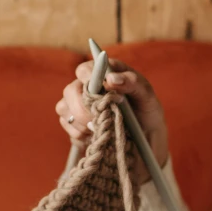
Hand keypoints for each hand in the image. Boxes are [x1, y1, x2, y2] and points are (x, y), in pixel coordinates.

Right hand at [55, 58, 169, 184]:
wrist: (145, 140)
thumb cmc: (146, 112)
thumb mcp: (147, 96)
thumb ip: (132, 82)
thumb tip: (111, 79)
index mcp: (104, 75)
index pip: (85, 70)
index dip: (88, 78)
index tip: (100, 90)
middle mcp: (88, 88)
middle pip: (71, 91)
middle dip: (84, 106)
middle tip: (102, 116)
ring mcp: (78, 106)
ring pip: (64, 108)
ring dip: (83, 121)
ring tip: (104, 127)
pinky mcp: (75, 125)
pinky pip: (67, 126)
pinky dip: (81, 134)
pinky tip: (96, 135)